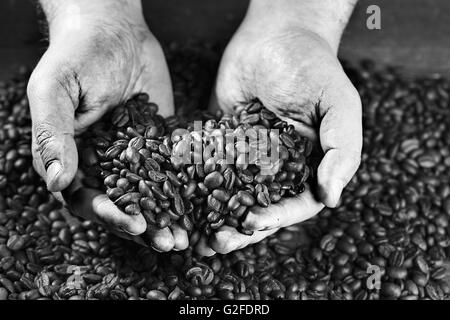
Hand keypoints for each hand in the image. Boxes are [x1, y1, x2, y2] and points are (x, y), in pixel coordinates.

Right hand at [28, 0, 186, 250]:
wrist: (114, 30)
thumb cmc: (77, 56)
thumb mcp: (54, 91)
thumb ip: (52, 134)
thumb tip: (56, 182)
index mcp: (74, 158)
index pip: (86, 198)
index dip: (107, 214)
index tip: (131, 224)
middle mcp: (104, 163)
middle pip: (122, 205)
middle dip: (144, 226)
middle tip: (168, 241)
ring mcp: (135, 156)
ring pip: (151, 195)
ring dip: (167, 216)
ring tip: (187, 235)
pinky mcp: (161, 144)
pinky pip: (173, 170)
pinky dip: (186, 189)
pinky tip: (204, 203)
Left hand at [197, 0, 361, 254]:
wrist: (275, 35)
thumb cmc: (313, 67)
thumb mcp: (339, 105)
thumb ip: (341, 150)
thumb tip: (332, 198)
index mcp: (308, 166)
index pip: (295, 204)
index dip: (276, 217)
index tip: (252, 223)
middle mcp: (278, 168)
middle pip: (260, 207)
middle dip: (239, 229)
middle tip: (217, 243)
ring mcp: (247, 158)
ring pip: (231, 196)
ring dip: (214, 218)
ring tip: (194, 237)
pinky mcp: (221, 143)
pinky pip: (207, 169)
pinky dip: (194, 188)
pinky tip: (178, 202)